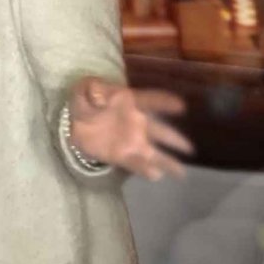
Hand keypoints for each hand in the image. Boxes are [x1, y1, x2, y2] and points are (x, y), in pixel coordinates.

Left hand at [68, 77, 192, 180]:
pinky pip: (136, 164)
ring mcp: (132, 141)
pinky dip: (145, 170)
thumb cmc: (86, 101)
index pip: (150, 101)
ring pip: (154, 152)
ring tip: (181, 173)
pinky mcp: (122, 156)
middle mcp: (137, 122)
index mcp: (130, 102)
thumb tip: (99, 98)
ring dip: (167, 162)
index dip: (165, 102)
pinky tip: (156, 175)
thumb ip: (92, 89)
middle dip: (175, 139)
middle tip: (189, 148)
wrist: (74, 122)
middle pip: (160, 131)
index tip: (181, 106)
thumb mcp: (84, 88)